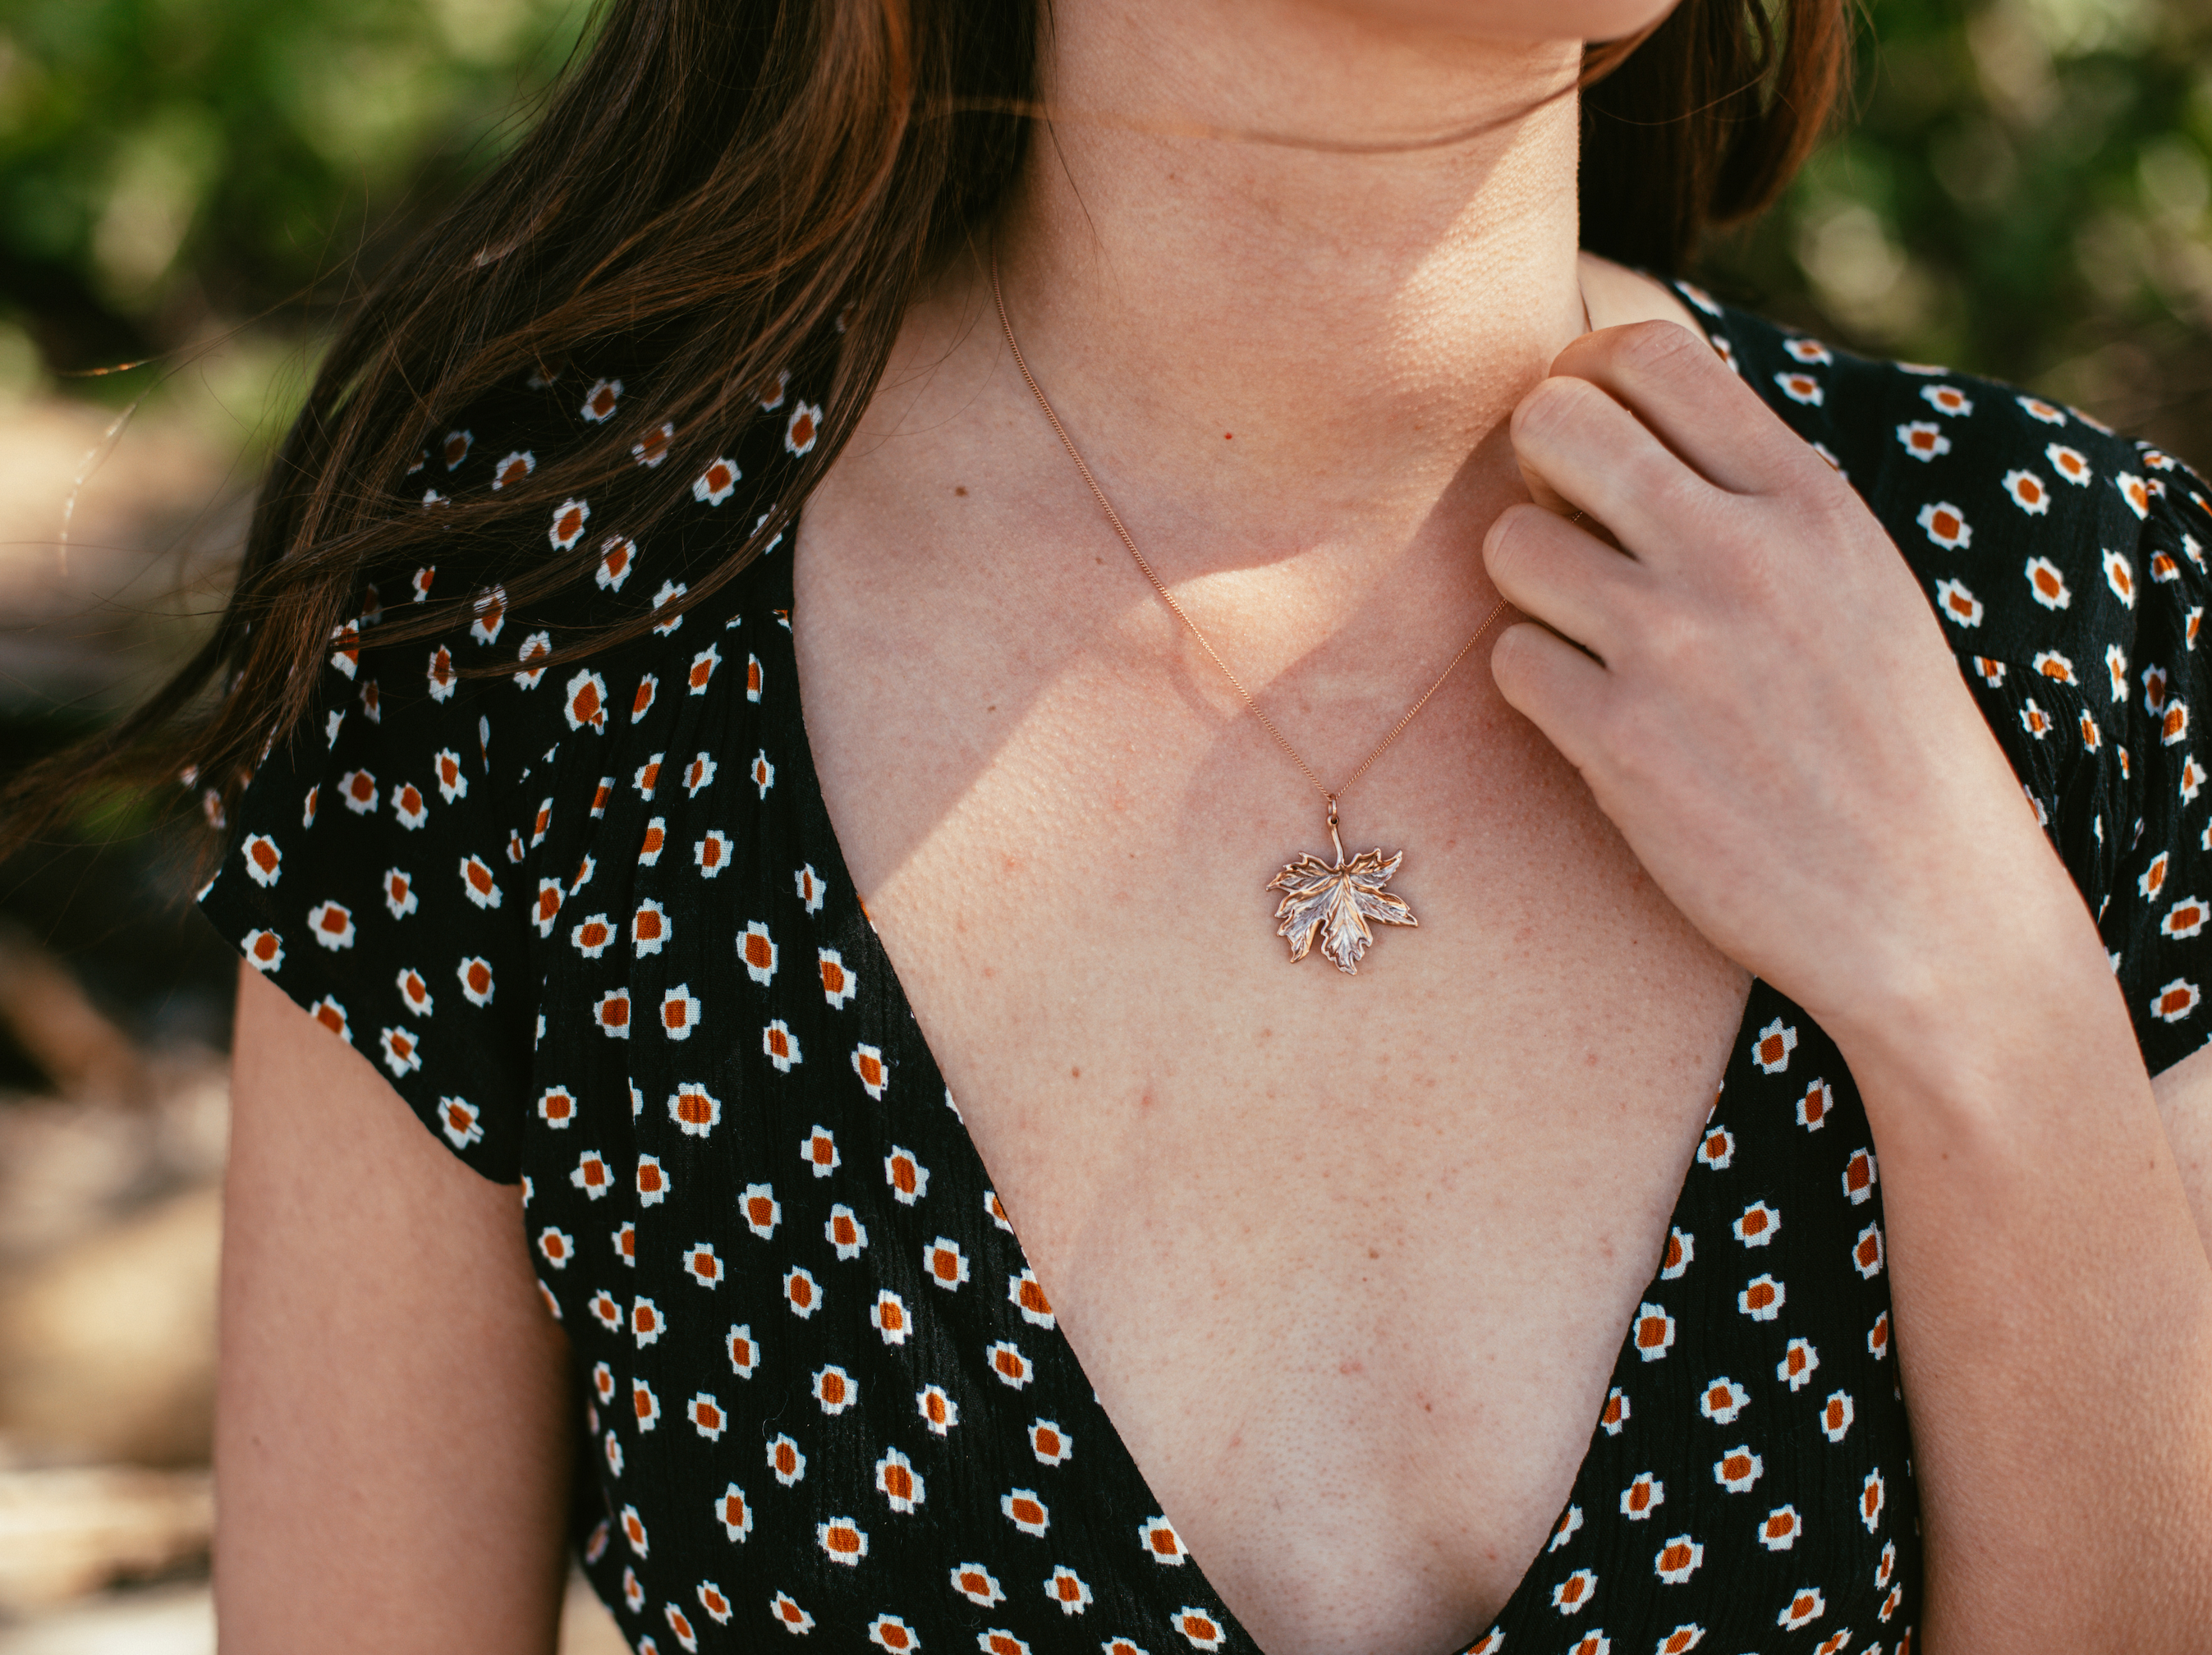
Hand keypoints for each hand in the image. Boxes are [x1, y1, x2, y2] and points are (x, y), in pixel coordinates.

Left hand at [1482, 321, 2097, 1047]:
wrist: (1924, 907)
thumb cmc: (1882, 739)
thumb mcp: (1855, 579)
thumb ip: (1753, 493)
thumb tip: (1622, 409)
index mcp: (1807, 500)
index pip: (1647, 354)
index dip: (1586, 379)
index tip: (1594, 442)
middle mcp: (1738, 554)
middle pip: (1553, 420)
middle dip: (1537, 467)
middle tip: (1572, 528)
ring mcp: (1672, 647)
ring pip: (1511, 545)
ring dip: (1532, 589)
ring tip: (1594, 638)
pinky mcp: (1618, 742)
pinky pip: (1510, 659)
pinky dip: (1537, 686)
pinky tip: (1600, 720)